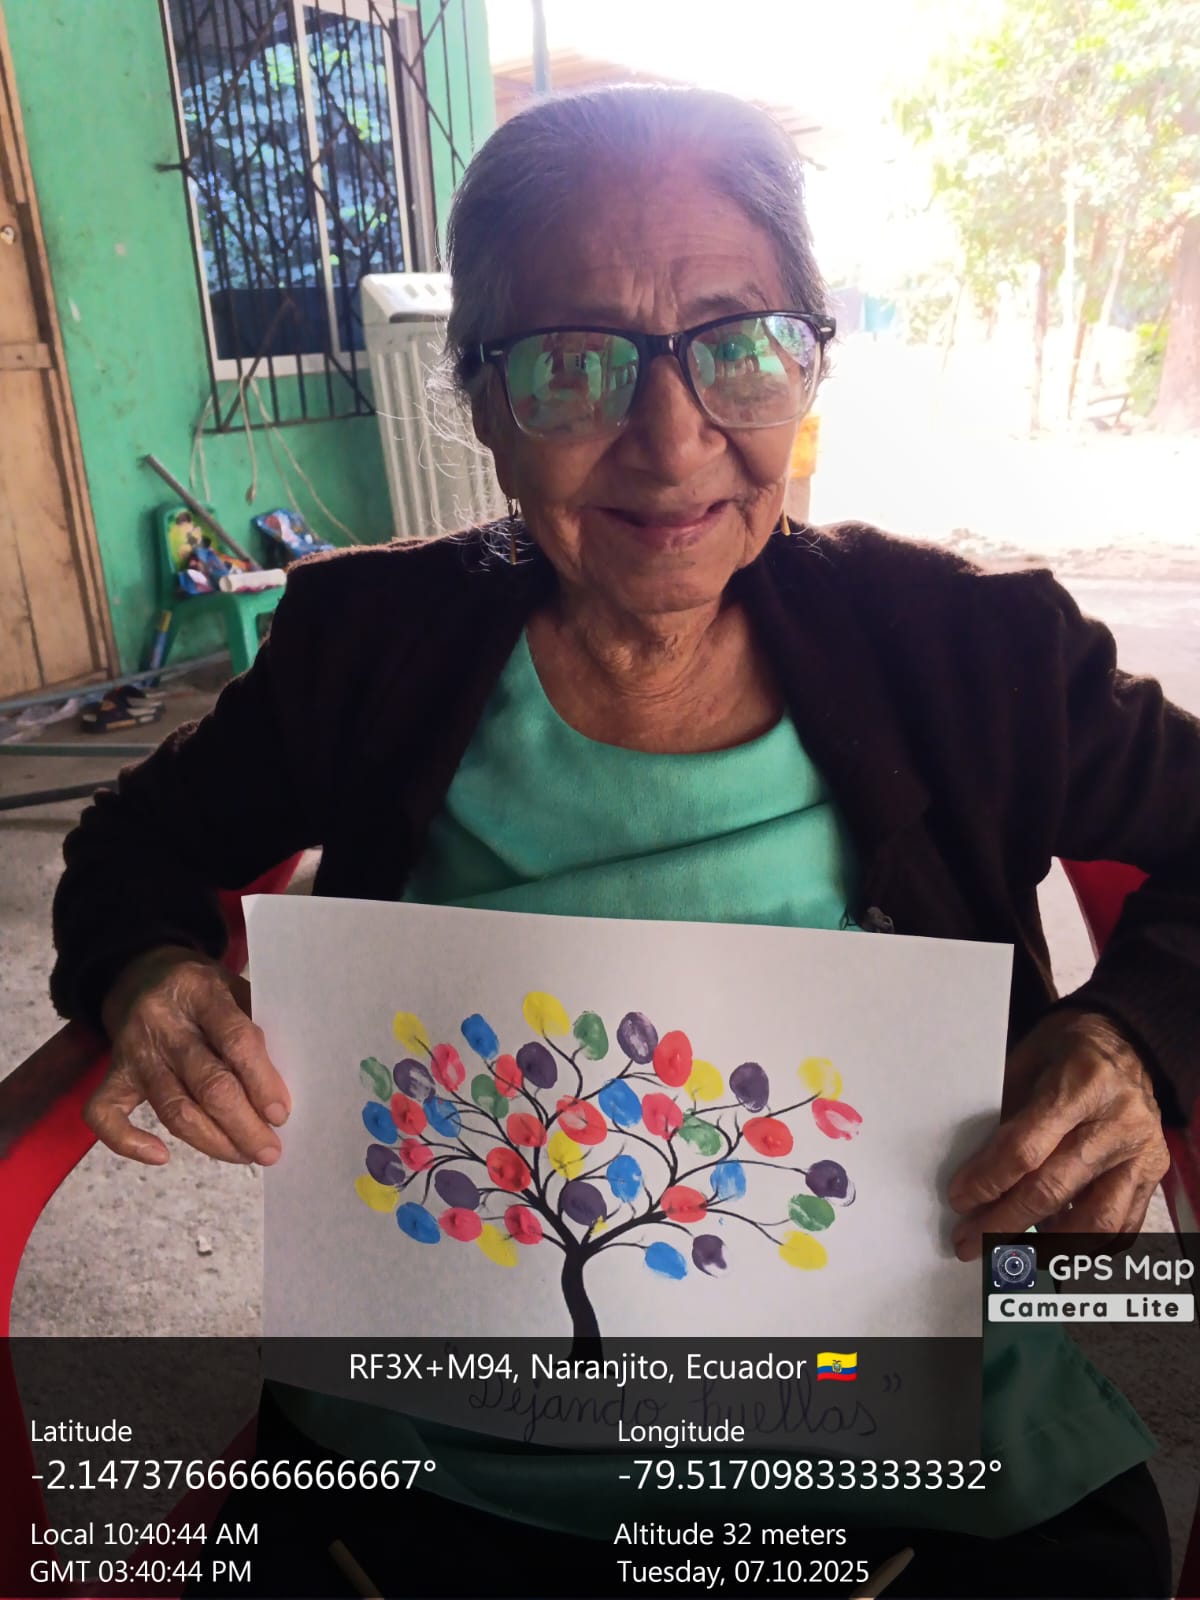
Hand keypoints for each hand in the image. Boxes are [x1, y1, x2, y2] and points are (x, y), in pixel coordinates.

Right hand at [87, 946, 289, 1165]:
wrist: (138, 971)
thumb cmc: (200, 988)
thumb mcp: (233, 985)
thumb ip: (256, 1025)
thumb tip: (283, 1087)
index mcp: (201, 991)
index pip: (236, 1040)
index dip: (261, 1081)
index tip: (281, 1114)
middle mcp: (163, 1022)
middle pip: (207, 1084)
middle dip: (243, 1125)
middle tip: (269, 1151)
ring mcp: (133, 1050)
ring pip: (172, 1108)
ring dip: (211, 1141)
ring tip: (243, 1156)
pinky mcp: (112, 1073)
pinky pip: (105, 1114)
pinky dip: (127, 1142)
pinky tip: (161, 1157)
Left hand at [947, 1008, 1168, 1259]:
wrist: (1128, 1040)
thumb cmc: (1068, 1048)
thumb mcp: (1027, 1061)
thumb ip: (1005, 1113)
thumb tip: (973, 1170)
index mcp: (1081, 1083)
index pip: (1026, 1148)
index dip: (988, 1180)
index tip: (960, 1199)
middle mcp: (1117, 1121)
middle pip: (1053, 1189)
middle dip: (1003, 1222)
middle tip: (968, 1240)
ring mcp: (1140, 1151)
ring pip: (1094, 1218)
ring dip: (1046, 1246)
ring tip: (1009, 1257)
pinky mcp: (1153, 1172)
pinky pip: (1124, 1223)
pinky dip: (1088, 1245)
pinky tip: (1055, 1251)